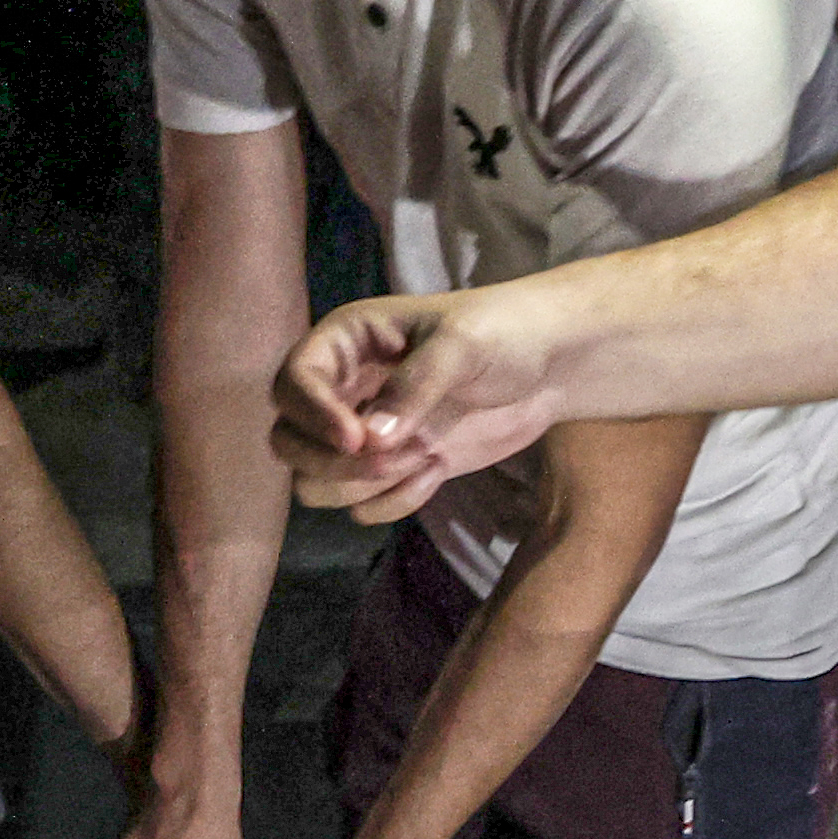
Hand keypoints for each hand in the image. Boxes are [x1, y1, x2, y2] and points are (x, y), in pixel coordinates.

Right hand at [276, 286, 558, 525]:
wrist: (548, 365)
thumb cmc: (503, 332)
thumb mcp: (462, 345)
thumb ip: (415, 386)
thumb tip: (370, 442)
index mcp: (346, 342)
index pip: (292, 382)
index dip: (313, 415)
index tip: (357, 438)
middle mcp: (342, 389)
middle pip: (288, 442)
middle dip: (331, 462)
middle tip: (391, 459)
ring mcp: (364, 434)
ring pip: (315, 482)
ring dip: (363, 485)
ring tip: (423, 456)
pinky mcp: (392, 469)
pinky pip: (361, 507)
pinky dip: (394, 502)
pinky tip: (437, 469)